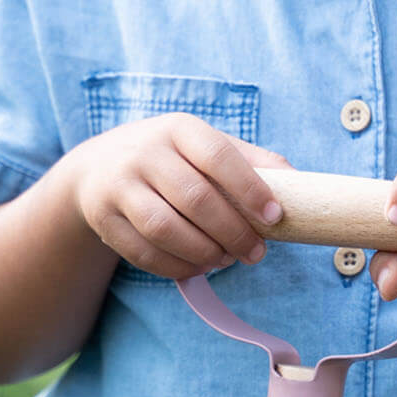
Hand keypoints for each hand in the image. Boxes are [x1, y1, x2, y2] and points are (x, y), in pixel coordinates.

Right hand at [70, 113, 291, 279]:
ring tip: (226, 260)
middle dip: (232, 233)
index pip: (218, 156)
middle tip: (256, 253)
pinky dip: (176, 266)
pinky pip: (143, 252)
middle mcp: (144, 153)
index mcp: (178, 129)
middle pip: (194, 199)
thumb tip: (298, 183)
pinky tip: (198, 266)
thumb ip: (249, 161)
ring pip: (165, 229)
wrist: (98, 167)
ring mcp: (119, 186)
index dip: (250, 189)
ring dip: (203, 252)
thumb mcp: (204, 145)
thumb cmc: (169, 158)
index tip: (274, 217)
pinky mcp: (103, 218)